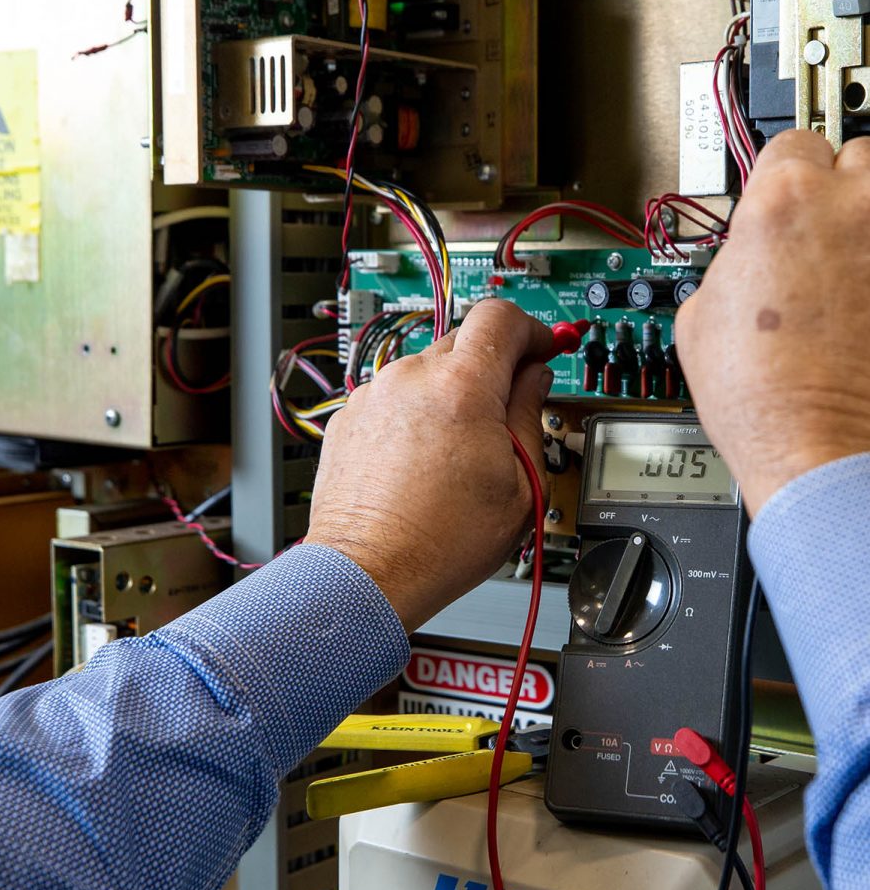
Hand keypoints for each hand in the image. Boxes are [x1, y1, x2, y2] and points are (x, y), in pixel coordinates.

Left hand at [306, 300, 554, 630]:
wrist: (369, 573)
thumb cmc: (441, 542)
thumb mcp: (521, 483)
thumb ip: (530, 415)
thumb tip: (535, 380)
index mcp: (461, 386)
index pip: (502, 317)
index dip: (531, 329)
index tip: (540, 348)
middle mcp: (410, 379)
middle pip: (464, 342)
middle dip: (492, 369)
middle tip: (506, 412)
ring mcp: (373, 397)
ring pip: (425, 373)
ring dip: (448, 396)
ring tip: (458, 453)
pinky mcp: (349, 419)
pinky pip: (392, 400)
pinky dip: (412, 417)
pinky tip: (421, 461)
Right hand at [677, 130, 869, 515]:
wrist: (818, 445)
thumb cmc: (759, 393)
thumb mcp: (699, 312)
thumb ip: (732, 258)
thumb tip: (749, 255)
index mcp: (783, 203)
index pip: (789, 144)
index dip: (778, 177)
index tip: (779, 198)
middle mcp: (854, 207)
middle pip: (856, 155)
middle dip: (834, 191)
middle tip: (817, 235)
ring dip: (868, 221)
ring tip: (851, 267)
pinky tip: (866, 305)